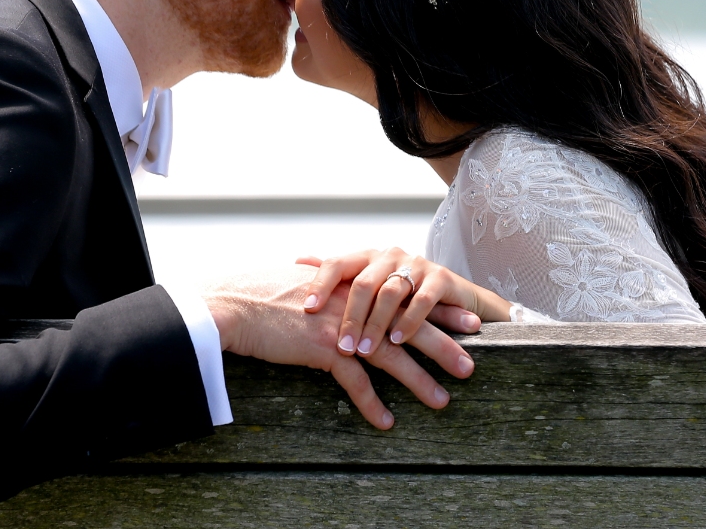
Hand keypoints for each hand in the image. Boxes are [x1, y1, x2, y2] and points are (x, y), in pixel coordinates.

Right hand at [203, 265, 477, 429]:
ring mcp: (343, 325)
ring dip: (420, 381)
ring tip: (442, 401)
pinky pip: (356, 382)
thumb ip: (333, 288)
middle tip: (471, 363)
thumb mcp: (307, 282)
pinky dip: (372, 404)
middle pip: (410, 325)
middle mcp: (356, 302)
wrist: (234, 303)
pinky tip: (386, 422)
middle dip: (444, 345)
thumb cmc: (262, 292)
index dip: (438, 309)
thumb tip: (348, 298)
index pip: (406, 296)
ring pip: (393, 356)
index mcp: (355, 284)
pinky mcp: (325, 348)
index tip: (466, 320)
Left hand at [301, 248, 512, 358]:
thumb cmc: (406, 298)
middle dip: (350, 318)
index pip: (337, 263)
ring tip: (366, 351)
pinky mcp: (443, 278)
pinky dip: (409, 322)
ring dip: (377, 325)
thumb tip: (298, 260)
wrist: (459, 301)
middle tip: (341, 347)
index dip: (320, 284)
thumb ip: (339, 274)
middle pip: (363, 283)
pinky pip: (423, 299)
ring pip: (390, 292)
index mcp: (368, 257)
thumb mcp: (371, 286)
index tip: (305, 309)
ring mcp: (417, 264)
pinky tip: (398, 341)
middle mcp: (390, 255)